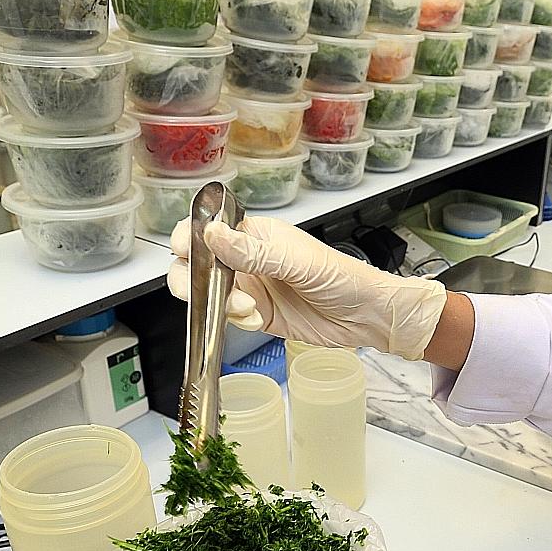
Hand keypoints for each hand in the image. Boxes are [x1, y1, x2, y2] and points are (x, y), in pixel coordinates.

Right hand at [168, 216, 446, 359]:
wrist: (365, 316)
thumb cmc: (341, 277)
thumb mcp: (296, 261)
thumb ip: (252, 252)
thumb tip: (212, 234)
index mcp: (255, 234)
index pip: (208, 229)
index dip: (189, 238)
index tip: (186, 253)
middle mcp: (247, 259)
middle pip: (197, 265)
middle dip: (193, 279)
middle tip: (204, 291)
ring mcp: (251, 288)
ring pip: (209, 294)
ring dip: (218, 304)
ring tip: (247, 309)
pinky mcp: (257, 315)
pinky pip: (230, 318)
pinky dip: (237, 321)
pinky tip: (259, 319)